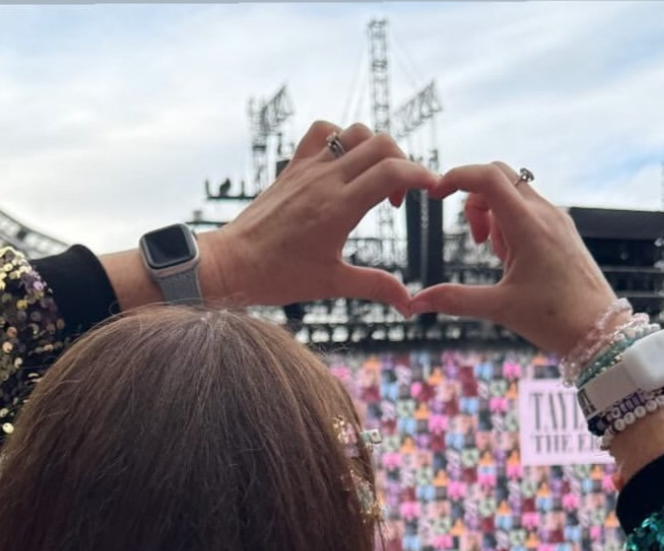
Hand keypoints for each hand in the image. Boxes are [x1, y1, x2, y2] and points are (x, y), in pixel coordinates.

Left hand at [205, 121, 437, 314]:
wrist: (231, 263)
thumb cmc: (278, 277)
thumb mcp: (331, 284)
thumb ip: (374, 287)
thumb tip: (408, 306)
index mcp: (338, 207)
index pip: (393, 171)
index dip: (421, 176)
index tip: (432, 192)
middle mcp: (324, 179)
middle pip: (381, 144)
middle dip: (404, 163)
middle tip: (401, 199)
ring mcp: (306, 168)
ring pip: (354, 133)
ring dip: (376, 149)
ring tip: (376, 181)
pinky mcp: (292, 167)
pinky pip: (322, 133)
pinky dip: (342, 138)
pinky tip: (344, 165)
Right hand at [407, 162, 616, 354]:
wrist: (600, 331)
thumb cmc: (554, 319)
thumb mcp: (498, 308)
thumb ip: (454, 300)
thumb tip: (415, 303)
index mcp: (528, 226)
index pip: (487, 177)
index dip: (456, 177)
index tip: (435, 196)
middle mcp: (544, 214)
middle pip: (499, 177)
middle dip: (473, 198)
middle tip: (472, 238)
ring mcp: (555, 220)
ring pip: (513, 193)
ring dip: (490, 213)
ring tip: (493, 254)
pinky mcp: (561, 230)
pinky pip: (527, 209)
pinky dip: (507, 223)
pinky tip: (508, 257)